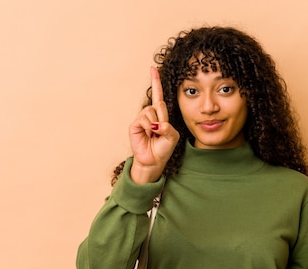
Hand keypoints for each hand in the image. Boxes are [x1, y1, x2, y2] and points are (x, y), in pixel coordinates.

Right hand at [128, 67, 179, 183]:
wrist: (154, 161)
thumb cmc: (163, 148)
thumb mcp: (172, 136)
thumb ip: (168, 127)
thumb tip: (156, 123)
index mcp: (160, 115)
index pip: (158, 95)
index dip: (156, 82)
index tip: (153, 68)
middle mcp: (150, 114)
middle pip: (159, 104)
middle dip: (162, 118)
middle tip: (160, 131)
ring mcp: (142, 119)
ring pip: (151, 112)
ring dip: (156, 125)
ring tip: (154, 135)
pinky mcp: (135, 125)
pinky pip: (144, 120)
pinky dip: (149, 128)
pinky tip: (148, 135)